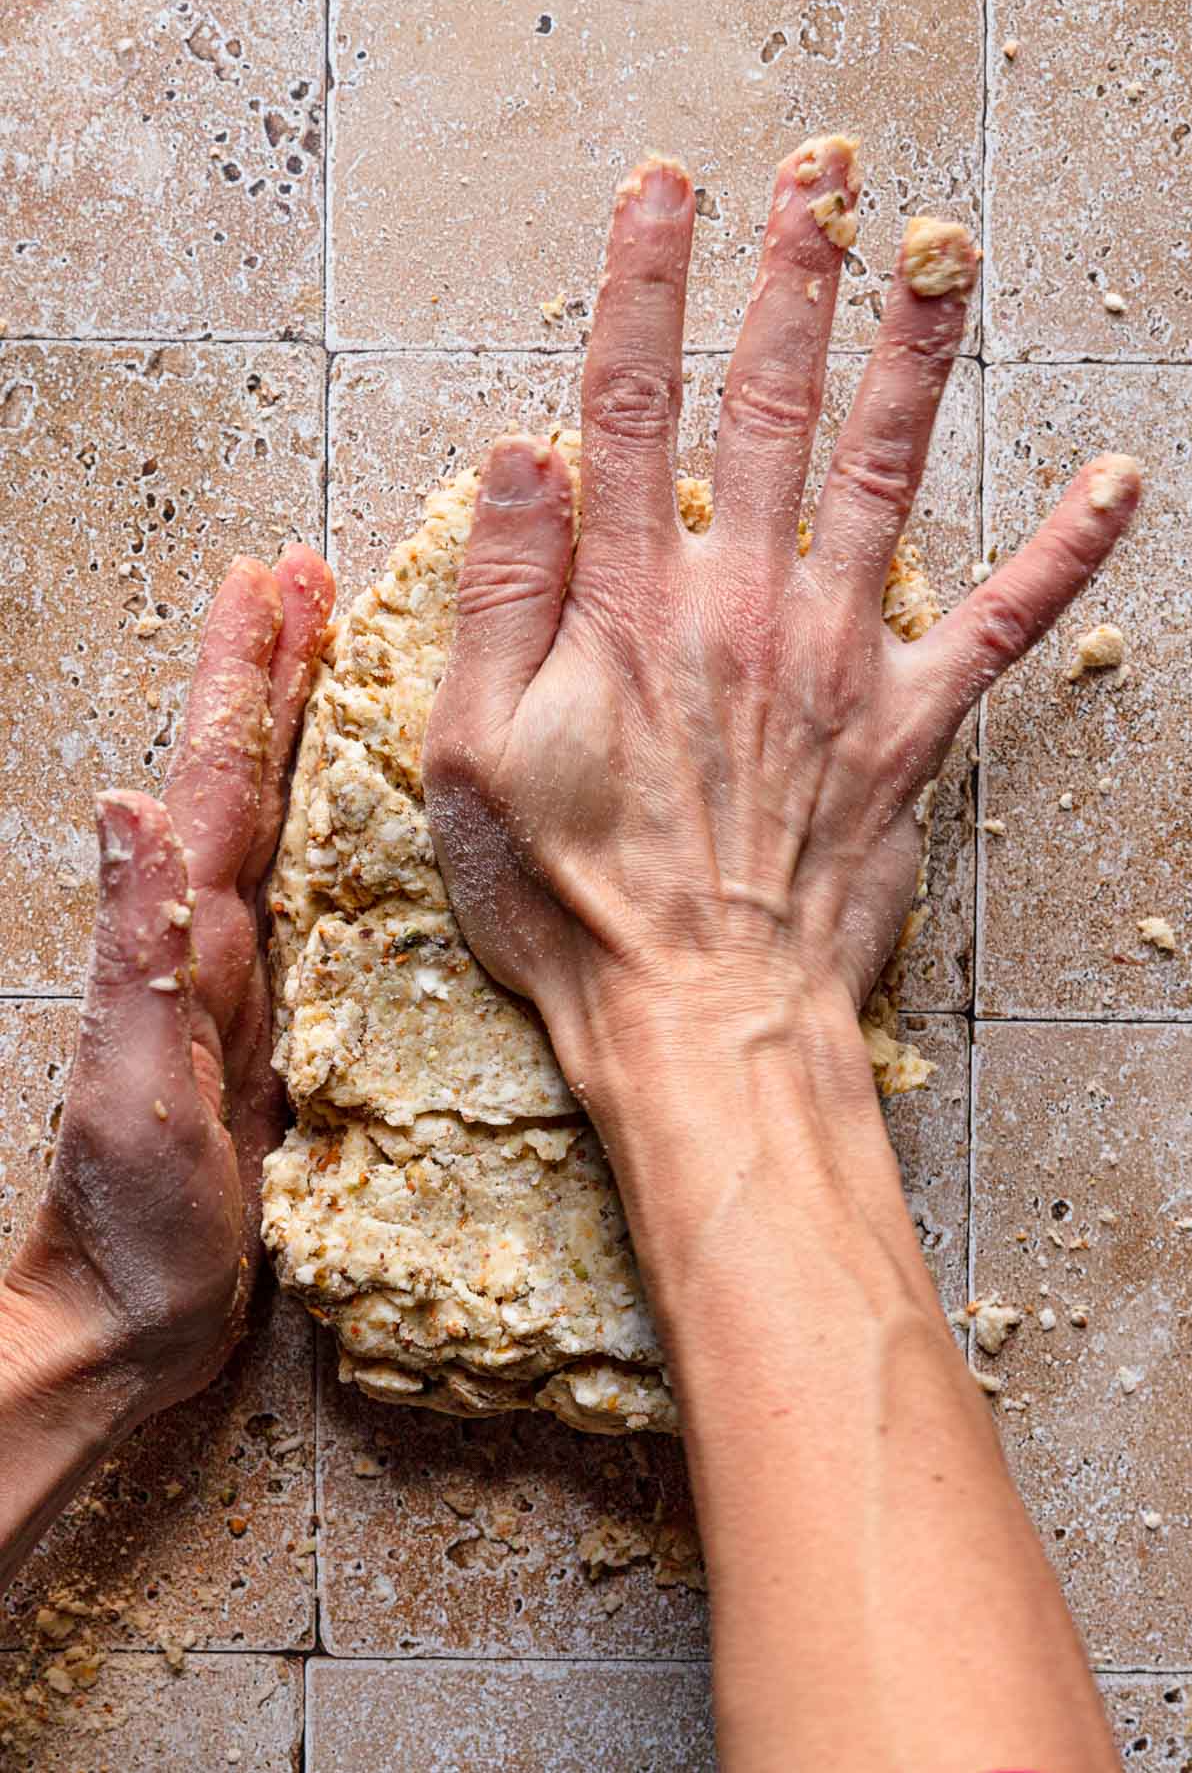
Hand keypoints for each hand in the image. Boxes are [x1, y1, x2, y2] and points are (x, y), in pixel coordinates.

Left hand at [4, 547, 333, 1423]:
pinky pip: (318, 905)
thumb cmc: (132, 1220)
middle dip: (269, 672)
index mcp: (185, 939)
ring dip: (299, 732)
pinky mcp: (286, 1028)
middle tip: (301, 577)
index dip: (240, 680)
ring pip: (282, 825)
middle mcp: (217, 940)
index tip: (269, 584)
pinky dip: (334, 837)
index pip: (215, 781)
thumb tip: (123, 801)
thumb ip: (138, 952)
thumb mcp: (134, 1088)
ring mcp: (250, 979)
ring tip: (330, 652)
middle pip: (244, 776)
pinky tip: (361, 815)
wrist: (134, 1322)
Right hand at [424, 140, 1138, 1073]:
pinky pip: (999, 625)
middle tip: (820, 179)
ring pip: (884, 474)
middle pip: (769, 407)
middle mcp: (742, 607)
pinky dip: (1063, 553)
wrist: (703, 1019)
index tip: (662, 196)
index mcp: (629, 608)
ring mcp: (837, 660)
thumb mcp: (474, 759)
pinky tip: (1118, 485)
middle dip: (793, 278)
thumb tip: (518, 455)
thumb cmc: (576, 907)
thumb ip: (502, 598)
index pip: (632, 410)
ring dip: (915, 355)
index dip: (644, 289)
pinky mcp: (908, 728)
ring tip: (943, 256)